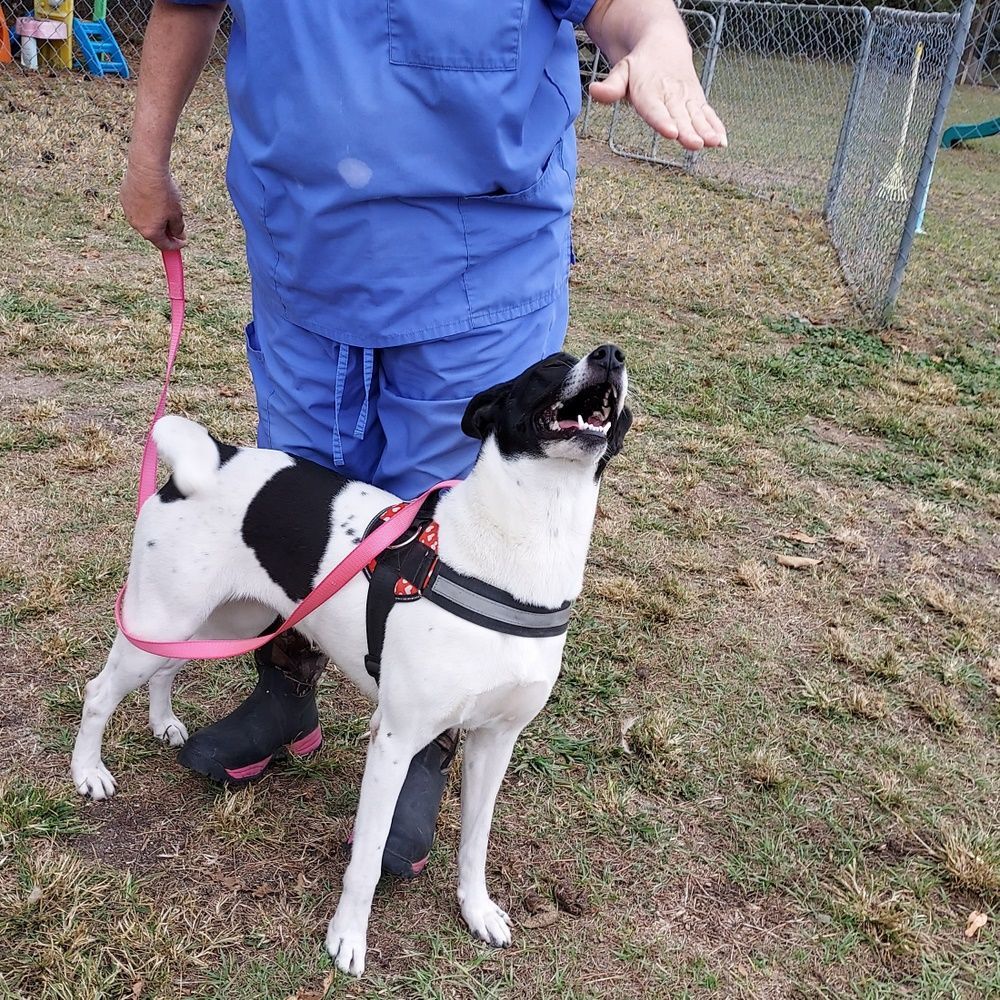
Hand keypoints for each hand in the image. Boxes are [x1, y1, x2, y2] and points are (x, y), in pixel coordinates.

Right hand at [120, 160, 187, 249]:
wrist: (147, 170)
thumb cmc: (163, 193)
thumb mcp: (177, 213)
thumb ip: (178, 229)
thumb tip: (178, 236)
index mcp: (150, 232)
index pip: (164, 245)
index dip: (176, 246)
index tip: (182, 242)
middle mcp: (136, 225)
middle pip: (153, 234)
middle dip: (165, 232)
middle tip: (176, 227)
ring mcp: (128, 212)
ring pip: (144, 220)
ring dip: (155, 219)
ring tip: (165, 208)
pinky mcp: (124, 199)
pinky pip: (137, 208)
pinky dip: (146, 208)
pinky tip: (153, 197)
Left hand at [589, 32, 726, 151]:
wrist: (664, 43)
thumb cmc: (639, 65)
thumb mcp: (621, 71)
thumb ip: (611, 86)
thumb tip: (594, 91)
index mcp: (649, 91)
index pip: (656, 109)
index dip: (663, 121)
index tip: (671, 132)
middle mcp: (670, 96)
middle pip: (680, 117)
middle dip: (688, 131)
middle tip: (696, 144)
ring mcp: (686, 99)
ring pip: (696, 117)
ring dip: (706, 130)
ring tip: (713, 143)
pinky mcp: (697, 101)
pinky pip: (707, 114)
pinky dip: (716, 126)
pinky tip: (722, 141)